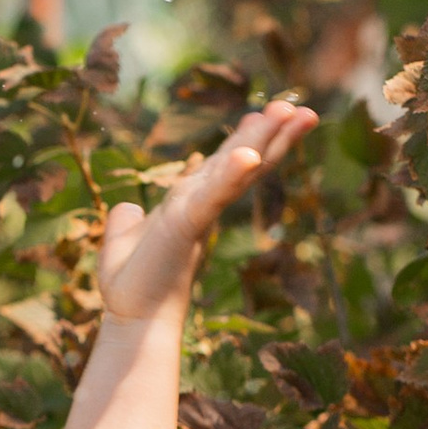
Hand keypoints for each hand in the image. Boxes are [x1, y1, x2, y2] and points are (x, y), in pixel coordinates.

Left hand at [95, 98, 317, 325]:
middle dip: (275, 134)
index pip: (225, 163)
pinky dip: (229, 175)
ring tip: (292, 113)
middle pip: (245, 160)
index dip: (248, 137)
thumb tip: (125, 208)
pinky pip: (212, 196)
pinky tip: (247, 155)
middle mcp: (201, 203)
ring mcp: (197, 212)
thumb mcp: (123, 239)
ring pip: (238, 170)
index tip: (269, 112)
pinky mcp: (187, 225)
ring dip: (264, 140)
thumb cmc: (131, 284)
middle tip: (304, 109)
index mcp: (190, 201)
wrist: (130, 319)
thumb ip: (127, 220)